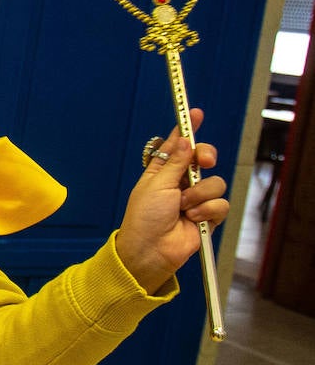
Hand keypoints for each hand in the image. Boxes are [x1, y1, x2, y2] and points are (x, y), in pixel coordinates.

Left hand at [115, 108, 229, 293]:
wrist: (151, 251)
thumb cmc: (144, 218)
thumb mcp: (156, 185)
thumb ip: (174, 163)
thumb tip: (186, 141)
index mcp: (162, 171)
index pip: (178, 145)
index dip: (187, 129)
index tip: (194, 113)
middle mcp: (180, 182)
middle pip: (203, 158)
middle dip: (205, 157)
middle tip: (202, 161)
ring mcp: (195, 198)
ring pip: (215, 182)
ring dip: (199, 195)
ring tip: (183, 208)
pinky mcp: (208, 215)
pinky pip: (221, 204)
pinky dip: (207, 211)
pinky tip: (193, 220)